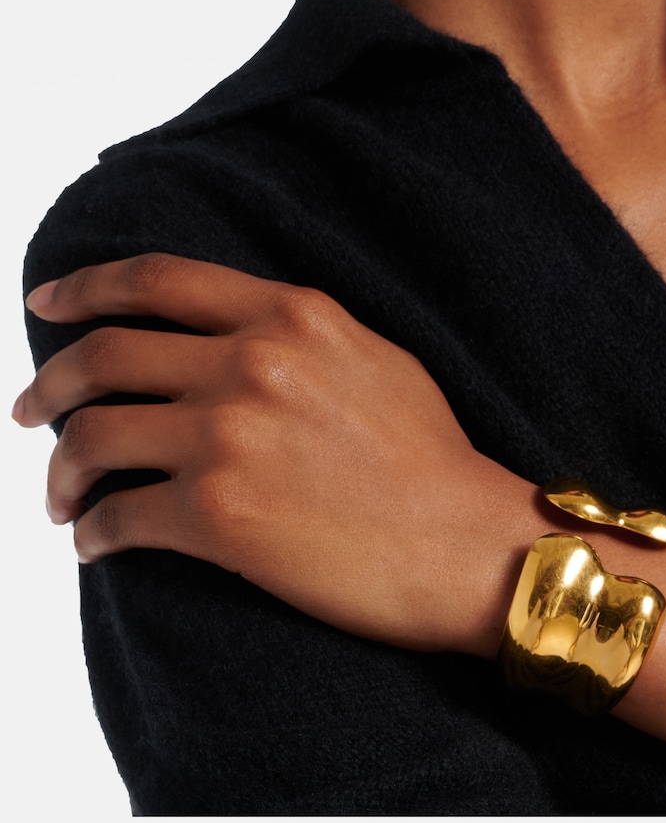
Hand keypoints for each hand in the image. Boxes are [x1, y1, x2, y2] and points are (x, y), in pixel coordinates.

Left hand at [14, 254, 533, 655]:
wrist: (464, 541)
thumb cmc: (429, 453)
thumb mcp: (372, 354)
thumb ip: (294, 332)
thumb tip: (225, 334)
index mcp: (288, 315)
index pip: (157, 279)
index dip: (86, 285)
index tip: (45, 301)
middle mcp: (250, 362)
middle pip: (104, 355)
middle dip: (48, 384)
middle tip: (30, 412)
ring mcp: (228, 436)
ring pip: (92, 436)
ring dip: (60, 470)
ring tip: (62, 496)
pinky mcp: (218, 516)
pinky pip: (116, 517)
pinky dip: (92, 533)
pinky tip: (96, 543)